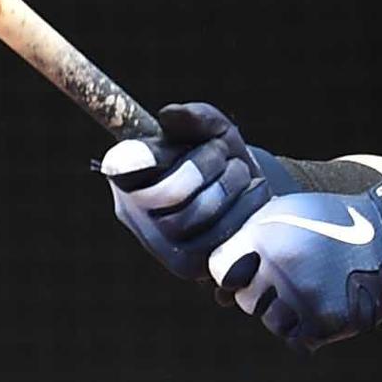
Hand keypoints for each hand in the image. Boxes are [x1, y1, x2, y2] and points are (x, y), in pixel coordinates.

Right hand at [100, 102, 318, 282]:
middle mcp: (133, 212)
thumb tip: (168, 115)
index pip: (126, 166)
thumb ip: (196, 118)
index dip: (145, 155)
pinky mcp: (187, 266)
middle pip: (168, 194)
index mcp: (127, 174)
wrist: (250, 196)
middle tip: (228, 157)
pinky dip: (242, 214)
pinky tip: (255, 196)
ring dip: (229, 190)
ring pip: (191, 221)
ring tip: (243, 175)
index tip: (168, 132)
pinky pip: (213, 245)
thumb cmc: (223, 159)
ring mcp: (158, 243)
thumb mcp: (214, 132)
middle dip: (207, 168)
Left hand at [207, 178, 381, 349]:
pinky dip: (309, 326)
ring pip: (272, 321)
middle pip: (246, 300)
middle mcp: (281, 271)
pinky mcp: (325, 324)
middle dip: (262, 291)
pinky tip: (326, 303)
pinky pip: (299, 338)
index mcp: (268, 239)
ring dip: (286, 311)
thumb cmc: (337, 221)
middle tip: (293, 275)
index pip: (221, 273)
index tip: (248, 268)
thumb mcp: (289, 209)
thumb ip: (251, 232)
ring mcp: (303, 300)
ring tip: (313, 288)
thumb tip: (217, 263)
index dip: (233, 271)